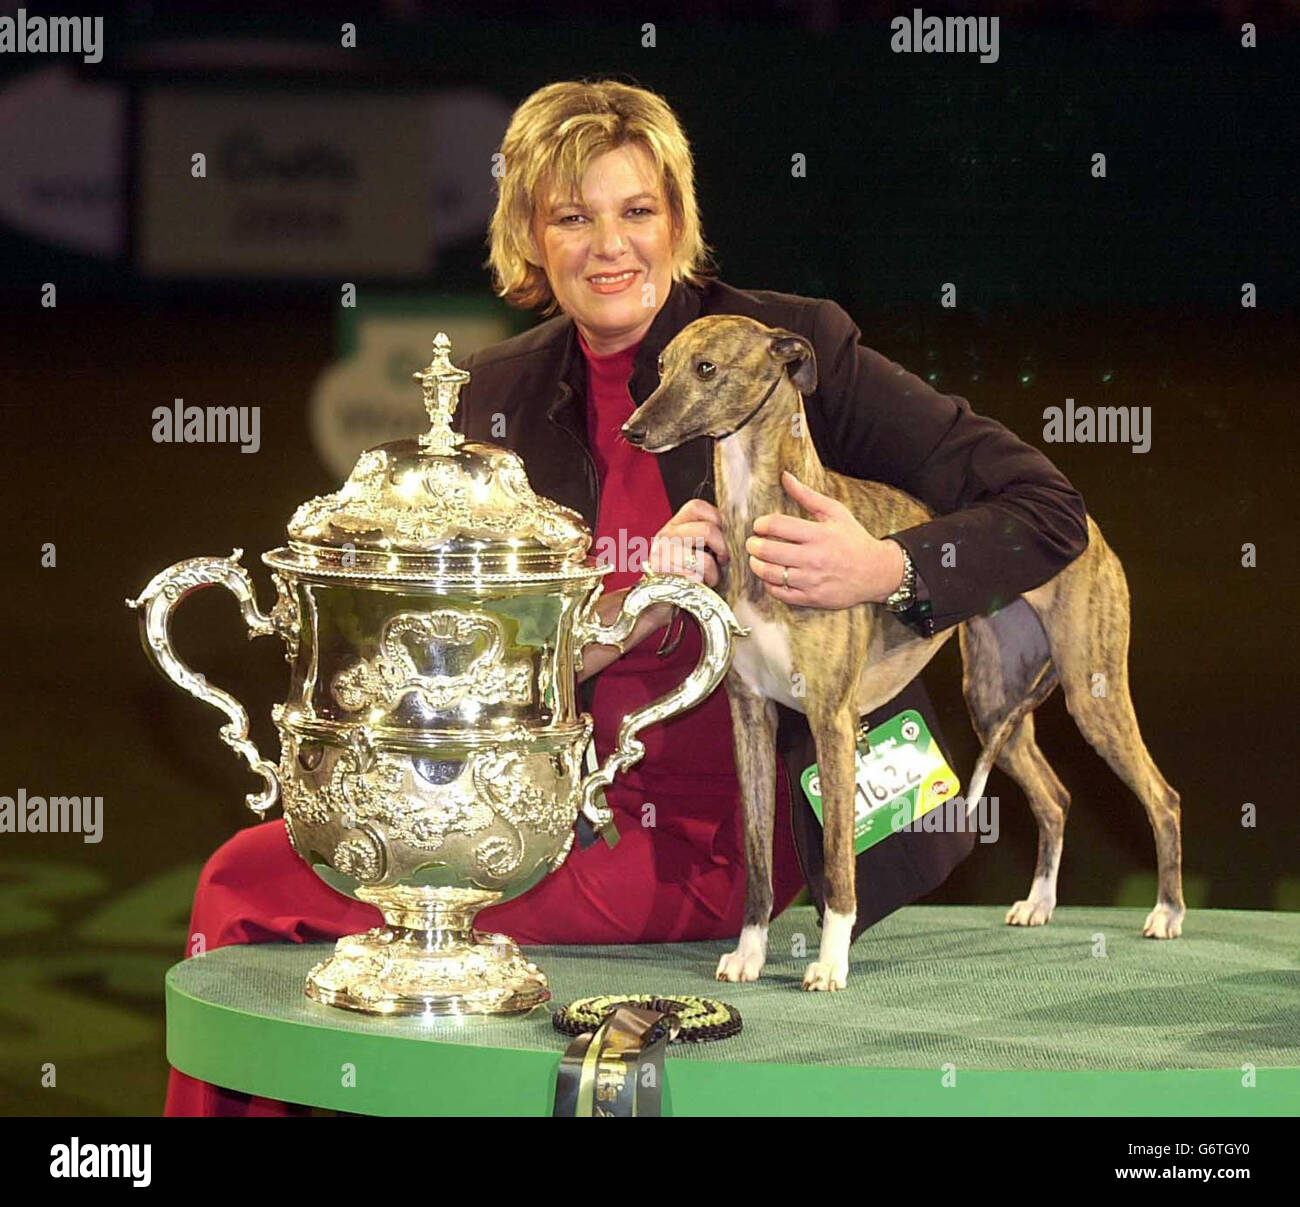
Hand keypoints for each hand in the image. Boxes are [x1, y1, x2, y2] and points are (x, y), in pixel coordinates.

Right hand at [647, 498, 729, 587]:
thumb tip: (736, 526)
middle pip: (708, 530)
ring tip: (710, 576)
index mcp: (674, 525)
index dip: (716, 518)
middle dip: (722, 548)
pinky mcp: (666, 577)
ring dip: (713, 571)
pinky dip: (704, 583)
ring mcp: (663, 556)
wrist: (661, 597)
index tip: (722, 534)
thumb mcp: (694, 545)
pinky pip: (697, 577)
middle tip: (722, 559)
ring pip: (704, 558)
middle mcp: (665, 536)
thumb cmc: (686, 571)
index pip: (697, 507)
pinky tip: (700, 584)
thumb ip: (707, 532)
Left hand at [744, 471, 904, 608]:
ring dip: (757, 566)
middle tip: (752, 543)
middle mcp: (815, 558)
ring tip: (756, 559)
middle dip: (754, 545)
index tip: (759, 525)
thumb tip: (785, 477)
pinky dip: (769, 585)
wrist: (876, 572)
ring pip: (771, 574)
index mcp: (819, 534)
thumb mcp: (835, 513)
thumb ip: (807, 496)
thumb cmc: (853, 539)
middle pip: (770, 551)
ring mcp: (813, 580)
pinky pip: (781, 593)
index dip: (762, 524)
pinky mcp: (813, 598)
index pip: (778, 526)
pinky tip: (769, 577)